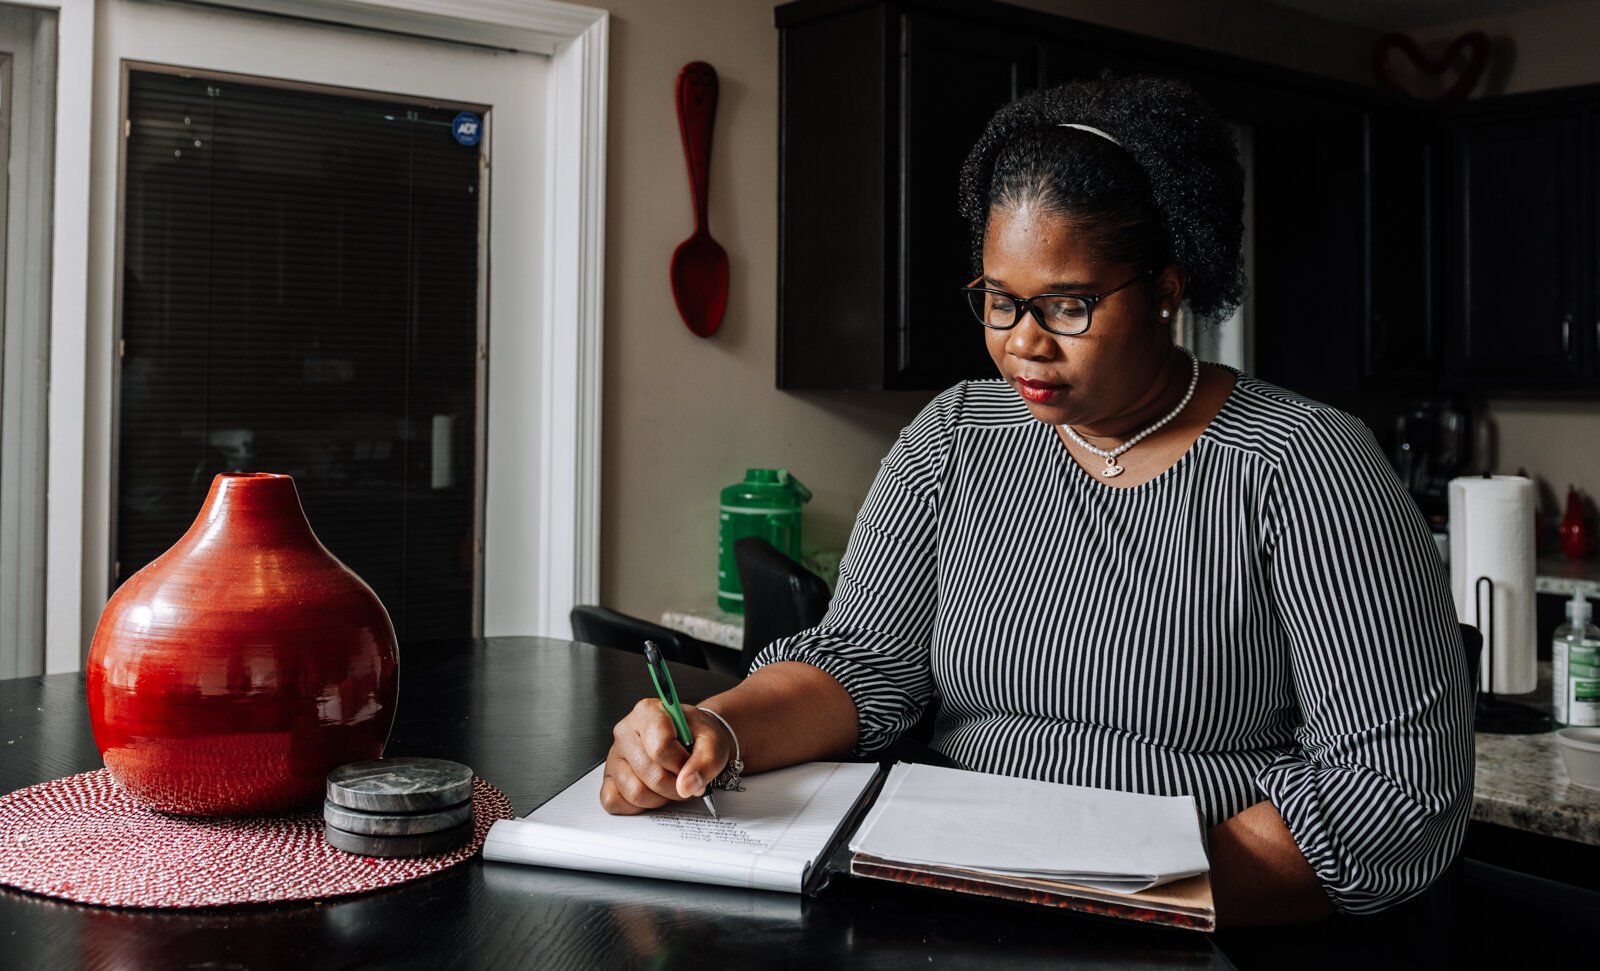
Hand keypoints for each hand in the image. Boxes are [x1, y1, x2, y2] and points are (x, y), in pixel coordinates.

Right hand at [599, 698, 731, 814]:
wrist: (691, 741)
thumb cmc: (698, 737)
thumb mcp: (713, 743)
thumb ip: (706, 763)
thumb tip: (686, 786)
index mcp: (648, 712)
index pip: (660, 747)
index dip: (681, 763)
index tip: (691, 763)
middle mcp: (625, 732)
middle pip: (648, 773)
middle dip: (674, 785)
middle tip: (685, 779)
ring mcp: (614, 756)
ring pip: (634, 792)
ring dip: (659, 797)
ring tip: (670, 783)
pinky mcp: (608, 778)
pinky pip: (614, 802)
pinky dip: (639, 806)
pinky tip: (653, 792)